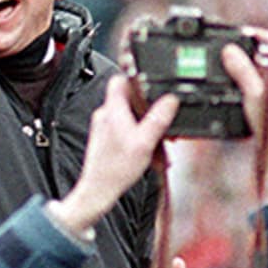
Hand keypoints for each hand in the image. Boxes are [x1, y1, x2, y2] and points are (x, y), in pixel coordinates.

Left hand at [50, 75, 177, 234]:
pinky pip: (126, 130)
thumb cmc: (115, 169)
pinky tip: (149, 153)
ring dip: (146, 128)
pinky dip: (139, 138)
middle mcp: (105, 115)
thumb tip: (170, 100)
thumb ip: (158, 119)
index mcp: (112, 110)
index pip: (119, 78)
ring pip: (130, 117)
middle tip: (161, 122)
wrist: (98, 190)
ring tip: (158, 144)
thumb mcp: (144, 142)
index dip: (136, 77)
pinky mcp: (105, 139)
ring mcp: (104, 127)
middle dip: (149, 110)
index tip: (151, 82)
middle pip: (130, 100)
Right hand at [222, 29, 267, 203]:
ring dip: (231, 67)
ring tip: (210, 63)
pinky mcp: (258, 121)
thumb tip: (232, 50)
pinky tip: (216, 95)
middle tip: (211, 44)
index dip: (249, 33)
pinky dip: (228, 89)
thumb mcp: (258, 104)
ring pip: (247, 77)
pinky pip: (241, 96)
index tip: (226, 32)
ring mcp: (267, 106)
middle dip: (236, 47)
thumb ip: (246, 76)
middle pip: (256, 58)